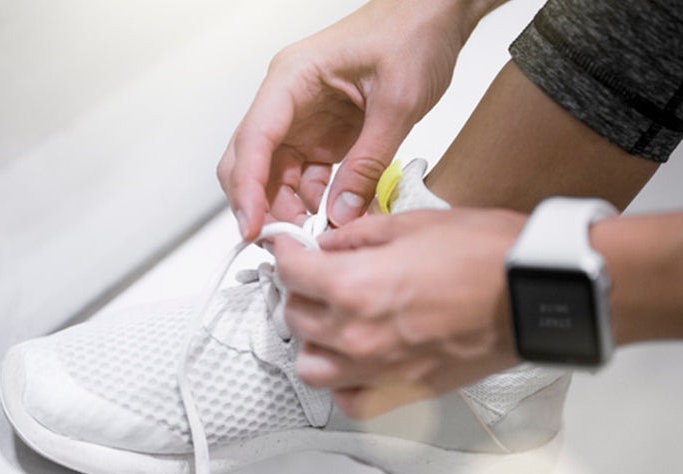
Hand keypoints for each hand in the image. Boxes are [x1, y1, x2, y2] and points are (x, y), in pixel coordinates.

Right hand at [217, 0, 480, 240]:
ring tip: (315, 234)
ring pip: (273, 174)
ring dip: (287, 207)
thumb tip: (340, 214)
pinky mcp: (321, 134)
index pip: (254, 139)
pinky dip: (313, 201)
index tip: (253, 227)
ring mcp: (302, 119)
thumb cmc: (413, 33)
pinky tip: (333, 216)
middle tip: (282, 241)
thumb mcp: (398, 103)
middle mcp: (287, 99)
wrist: (435, 15)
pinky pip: (304, 176)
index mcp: (292, 78)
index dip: (248, 188)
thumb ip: (368, 162)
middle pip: (250, 160)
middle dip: (259, 204)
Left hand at [273, 207, 524, 417]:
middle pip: (295, 318)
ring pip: (311, 367)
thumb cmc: (486, 255)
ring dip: (313, 342)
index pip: (291, 273)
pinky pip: (352, 402)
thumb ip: (359, 237)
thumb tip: (331, 245)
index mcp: (355, 286)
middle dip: (300, 293)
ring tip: (331, 322)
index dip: (286, 254)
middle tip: (316, 278)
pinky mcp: (406, 391)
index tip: (290, 250)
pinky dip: (344, 385)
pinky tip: (353, 363)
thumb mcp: (412, 224)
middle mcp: (358, 334)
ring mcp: (380, 369)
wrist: (533, 291)